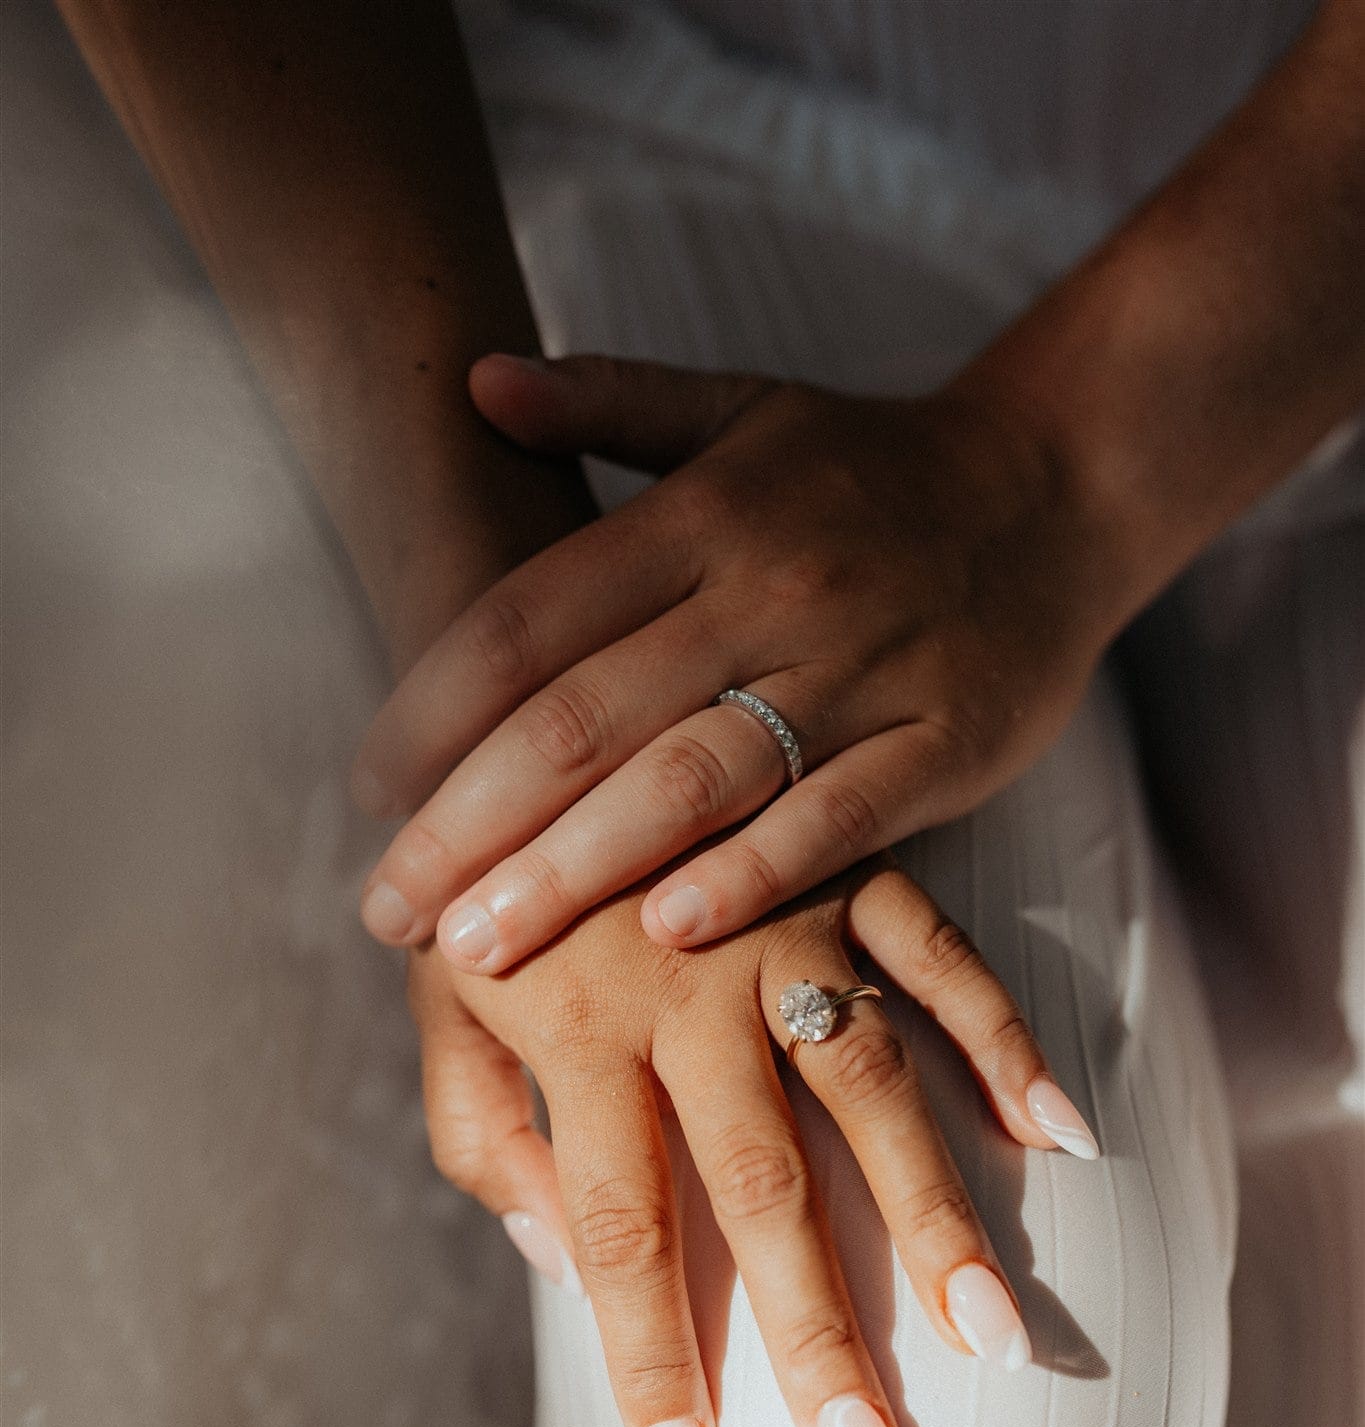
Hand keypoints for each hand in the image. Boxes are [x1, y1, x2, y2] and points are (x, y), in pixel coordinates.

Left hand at [352, 354, 1120, 967]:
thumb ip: (606, 399)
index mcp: (702, 514)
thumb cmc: (870, 468)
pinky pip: (836, 819)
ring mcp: (861, 670)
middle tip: (387, 910)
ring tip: (477, 948)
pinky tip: (662, 936)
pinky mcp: (943, 743)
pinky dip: (751, 876)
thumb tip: (473, 380)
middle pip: (584, 718)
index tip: (366, 791)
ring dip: (572, 870)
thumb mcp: (741, 406)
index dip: (433, 708)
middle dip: (469, 823)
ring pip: (690, 779)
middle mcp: (768, 588)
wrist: (1060, 488)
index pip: (530, 619)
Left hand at [409, 860, 1098, 1426]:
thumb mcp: (437, 999)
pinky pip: (944, 959)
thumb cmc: (482, 881)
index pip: (617, 1233)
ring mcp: (783, 927)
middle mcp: (689, 993)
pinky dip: (1004, 1041)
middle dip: (819, 1337)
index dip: (651, 1362)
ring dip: (937, 1218)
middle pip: (762, 1190)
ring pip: (872, 1091)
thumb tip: (552, 1262)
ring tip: (995, 1338)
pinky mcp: (852, 870)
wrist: (538, 696)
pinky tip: (1063, 1137)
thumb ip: (476, 1130)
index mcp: (576, 1035)